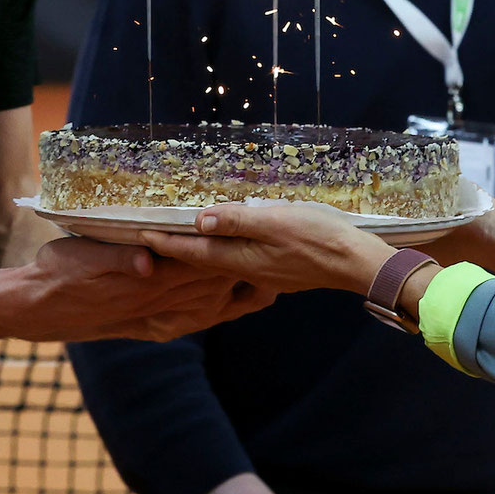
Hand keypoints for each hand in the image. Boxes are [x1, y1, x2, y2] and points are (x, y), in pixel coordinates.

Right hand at [0, 234, 273, 342]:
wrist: (38, 308)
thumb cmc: (58, 272)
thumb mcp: (84, 256)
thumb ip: (119, 258)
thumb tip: (147, 260)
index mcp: (146, 281)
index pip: (197, 263)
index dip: (227, 251)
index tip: (252, 236)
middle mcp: (157, 304)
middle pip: (213, 285)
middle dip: (243, 271)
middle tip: (274, 255)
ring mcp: (157, 320)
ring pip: (210, 308)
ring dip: (240, 294)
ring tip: (272, 282)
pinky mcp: (153, 328)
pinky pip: (195, 323)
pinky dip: (220, 313)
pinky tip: (236, 305)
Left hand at [140, 203, 395, 295]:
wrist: (355, 263)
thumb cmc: (318, 238)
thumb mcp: (276, 221)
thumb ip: (237, 220)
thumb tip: (199, 219)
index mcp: (241, 259)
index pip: (193, 252)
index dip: (165, 243)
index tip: (139, 234)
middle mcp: (247, 271)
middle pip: (203, 261)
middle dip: (176, 250)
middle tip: (152, 236)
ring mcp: (263, 274)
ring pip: (222, 262)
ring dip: (200, 252)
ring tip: (183, 239)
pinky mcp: (278, 271)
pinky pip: (241, 262)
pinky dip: (225, 254)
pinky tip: (229, 246)